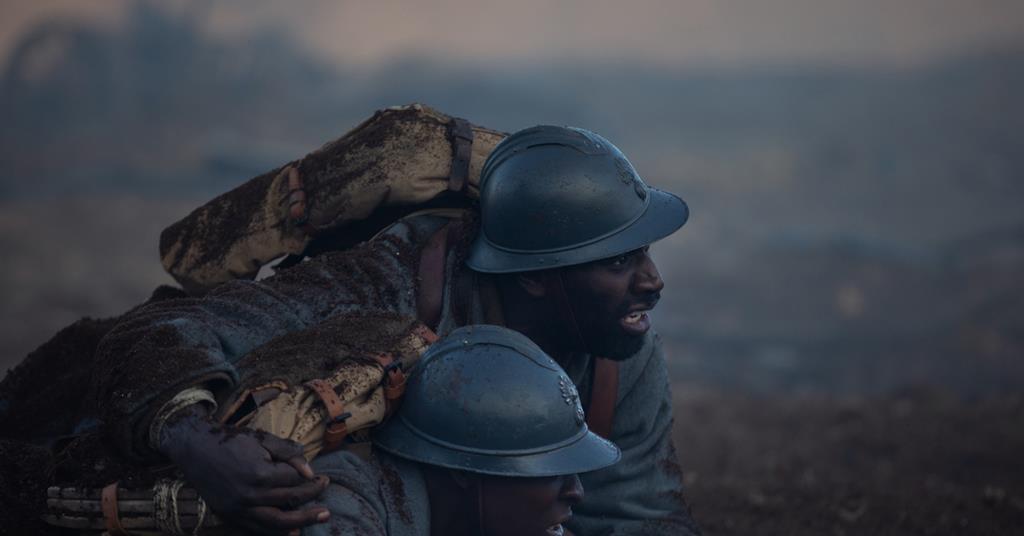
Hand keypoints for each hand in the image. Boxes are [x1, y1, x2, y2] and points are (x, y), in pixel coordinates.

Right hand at [159, 405, 329, 534]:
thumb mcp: (262, 439)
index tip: (321, 476)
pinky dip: (276, 532)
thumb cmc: (231, 440)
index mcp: (259, 473)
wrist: (194, 448)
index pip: (294, 480)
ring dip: (301, 522)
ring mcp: (238, 509)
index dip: (310, 478)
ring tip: (320, 518)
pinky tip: (293, 531)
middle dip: (312, 498)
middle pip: (289, 501)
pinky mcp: (229, 515)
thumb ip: (288, 453)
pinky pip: (257, 529)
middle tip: (326, 492)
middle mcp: (249, 495)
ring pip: (276, 523)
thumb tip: (310, 471)